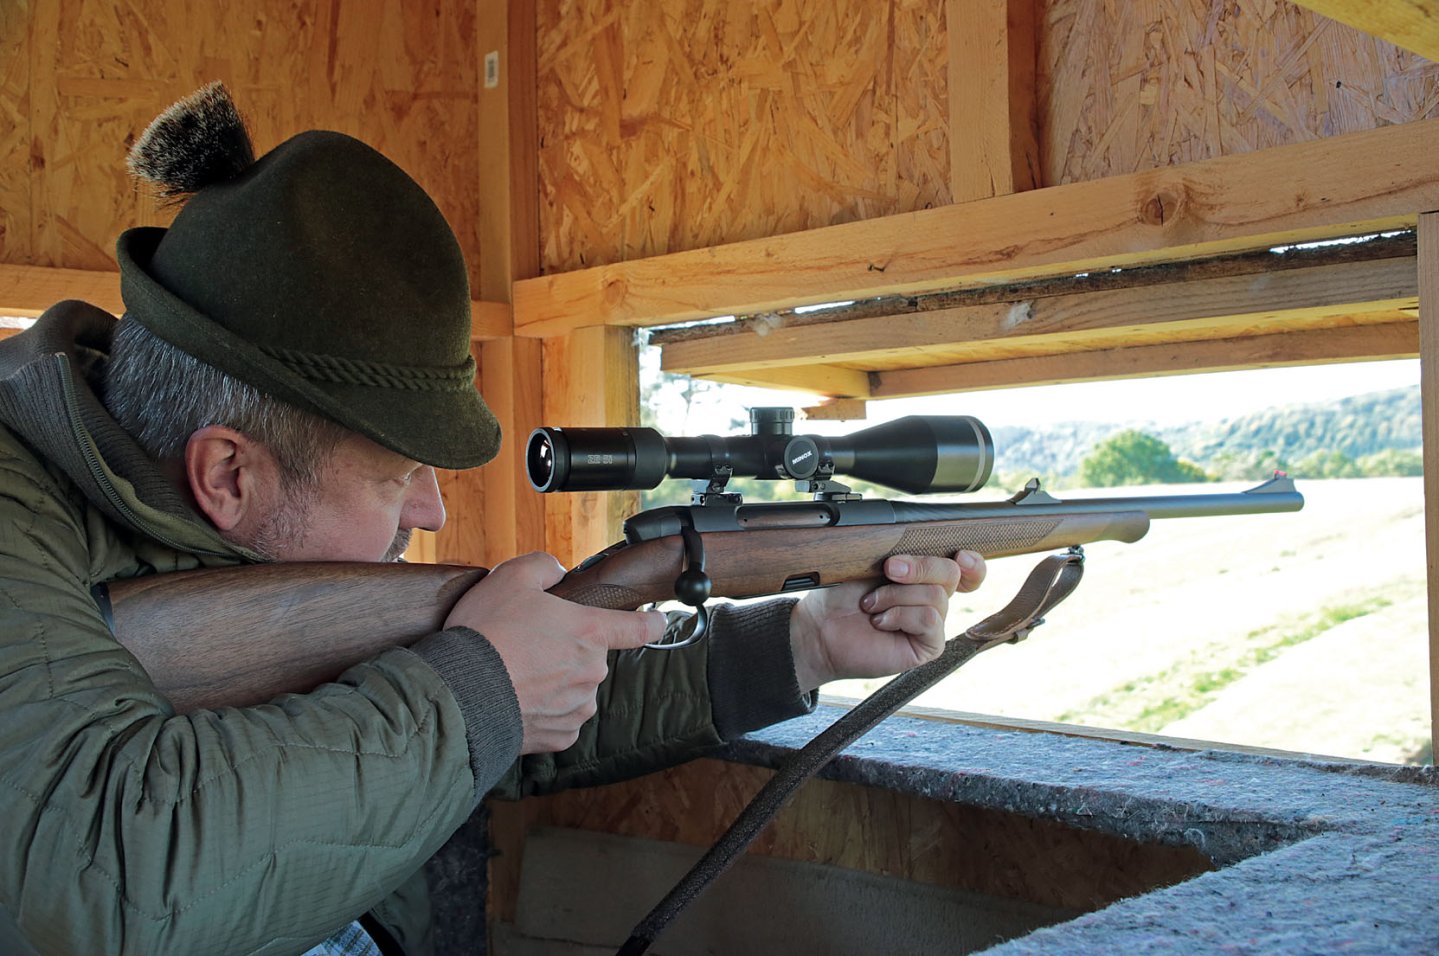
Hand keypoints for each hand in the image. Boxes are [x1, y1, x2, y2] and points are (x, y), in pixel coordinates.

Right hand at [443, 551, 665, 753]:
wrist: (459, 692)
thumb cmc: (485, 633)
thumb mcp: (511, 577)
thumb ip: (544, 566)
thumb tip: (557, 572)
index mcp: (589, 632)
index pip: (640, 627)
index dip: (652, 621)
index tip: (658, 621)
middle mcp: (592, 672)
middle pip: (591, 656)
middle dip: (567, 650)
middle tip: (528, 645)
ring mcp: (578, 707)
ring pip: (576, 689)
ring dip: (555, 682)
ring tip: (517, 674)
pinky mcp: (560, 736)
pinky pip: (561, 719)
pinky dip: (544, 711)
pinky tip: (519, 699)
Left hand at [789, 551, 985, 692]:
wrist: (821, 627)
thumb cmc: (841, 595)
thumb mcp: (870, 561)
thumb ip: (900, 550)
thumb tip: (921, 544)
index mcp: (923, 575)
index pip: (966, 568)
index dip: (972, 562)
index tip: (960, 555)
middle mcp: (931, 598)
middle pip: (951, 573)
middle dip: (918, 566)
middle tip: (889, 569)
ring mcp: (931, 623)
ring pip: (936, 595)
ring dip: (896, 594)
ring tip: (871, 604)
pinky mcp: (927, 645)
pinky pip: (928, 619)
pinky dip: (900, 614)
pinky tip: (880, 621)